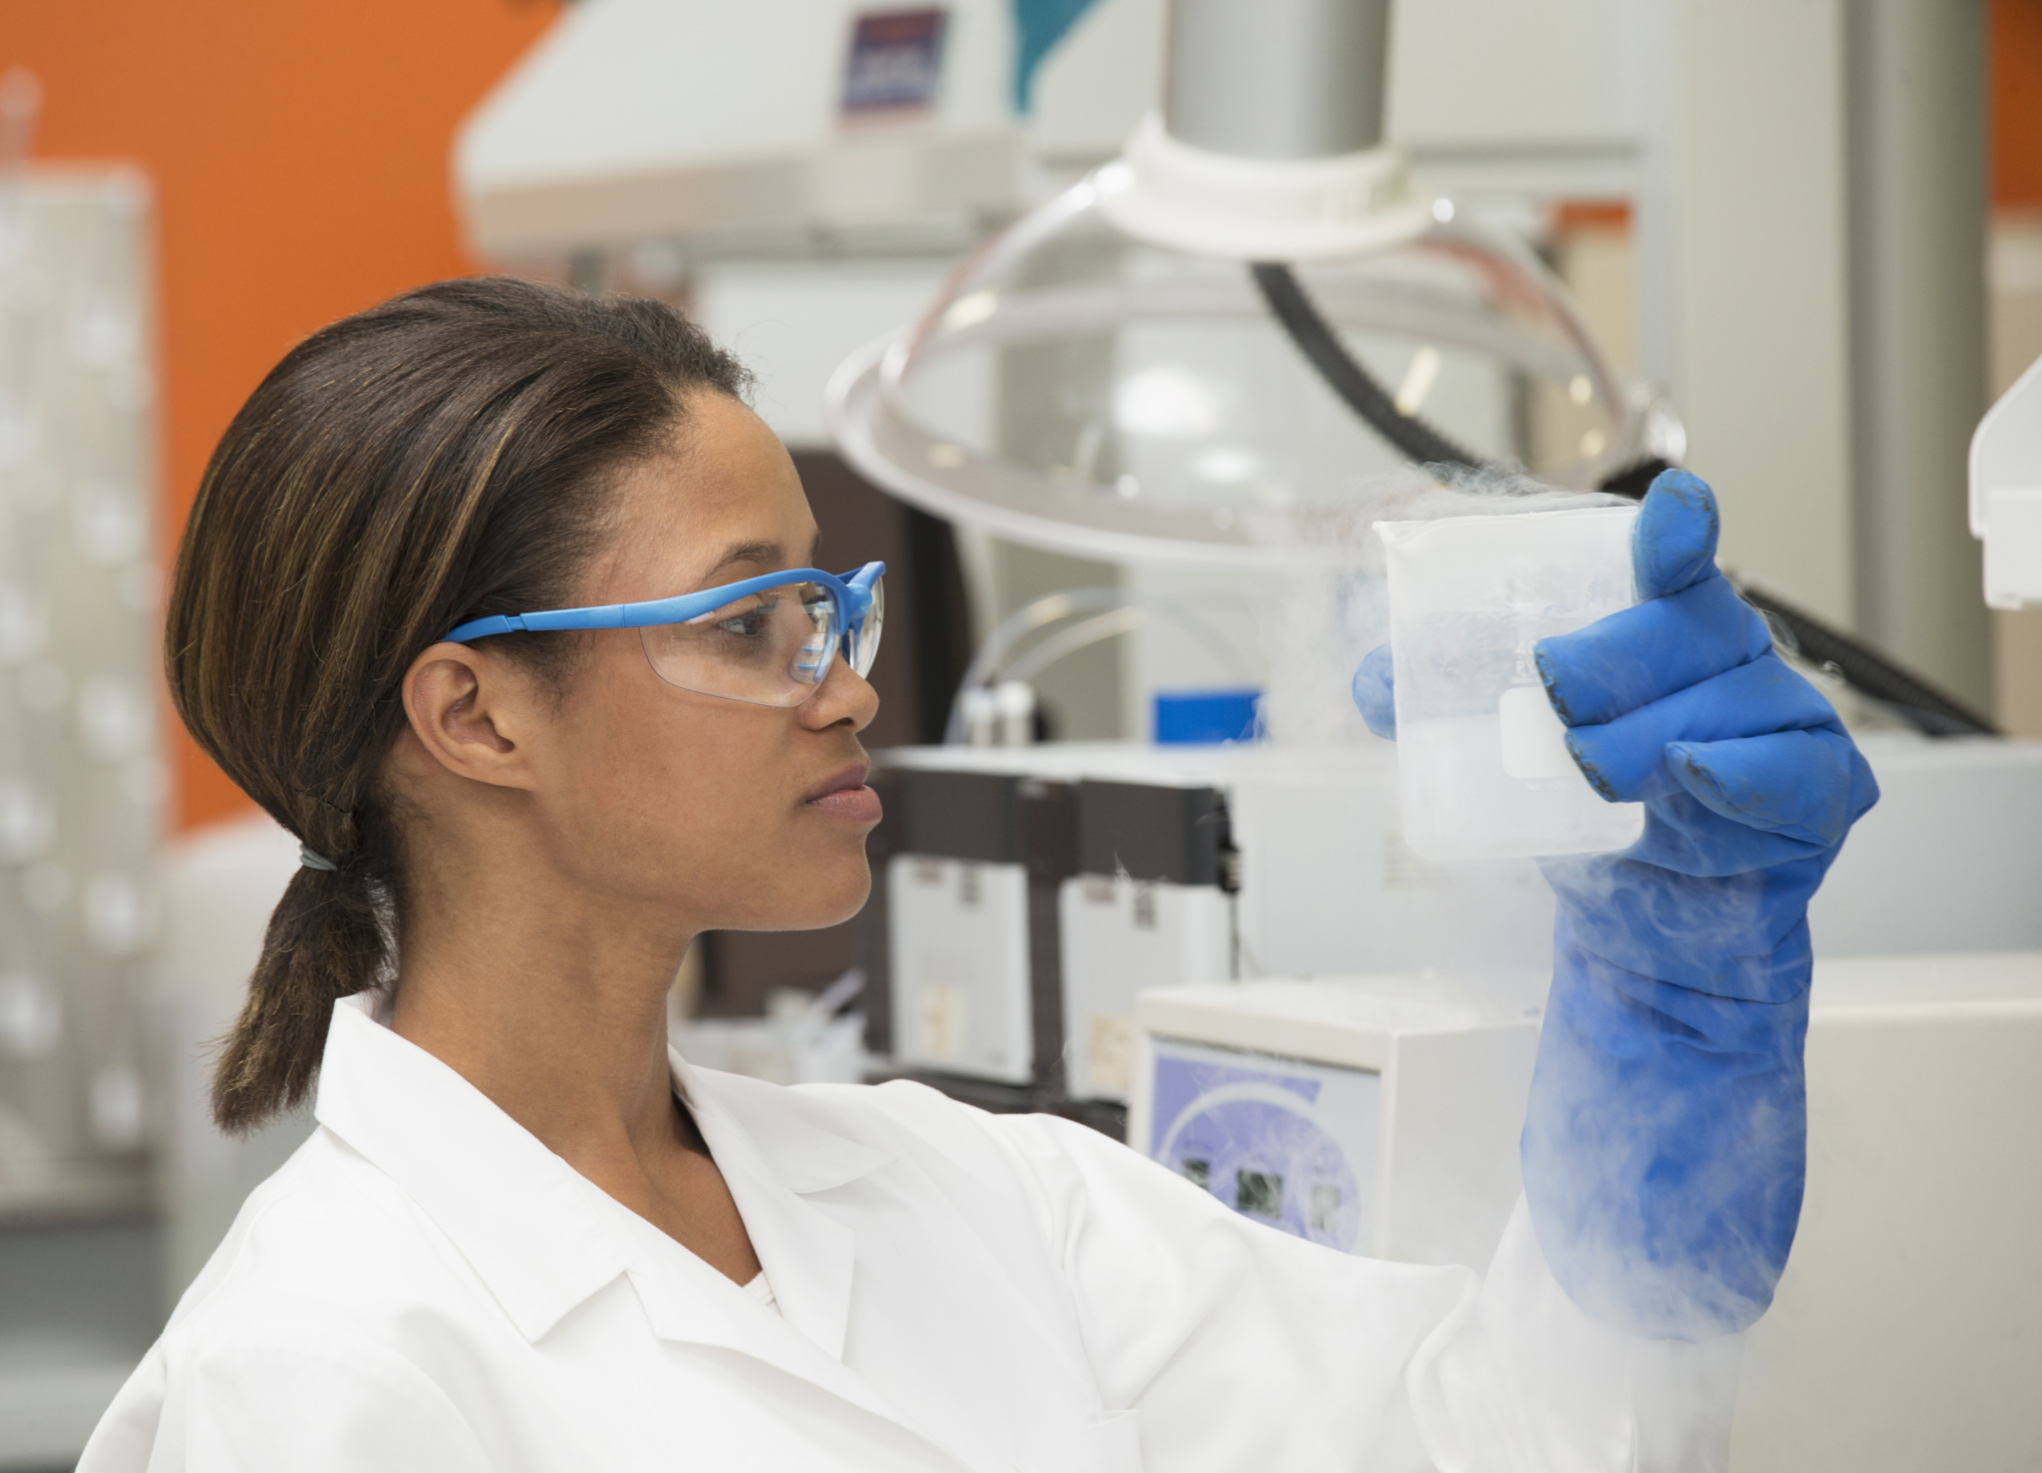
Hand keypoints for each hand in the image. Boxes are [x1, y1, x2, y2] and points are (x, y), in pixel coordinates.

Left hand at [1352, 471, 1878, 1337]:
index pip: (1676, 565)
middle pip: (1689, 628)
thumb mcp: (1501, 756)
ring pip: (1728, 703)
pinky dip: (1742, 774)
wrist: (1638, 938)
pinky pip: (1793, 775)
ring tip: (1593, 768)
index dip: (1675, 535)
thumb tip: (1369, 677)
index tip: (1672, 510)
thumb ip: (1438, 705)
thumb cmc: (1589, 821)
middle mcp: (1733, 665)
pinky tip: (1697, 774)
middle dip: (1613, 656)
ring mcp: (1783, 728)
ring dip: (1650, 731)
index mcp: (1665, 631)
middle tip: (1552, 689)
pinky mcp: (1814, 800)